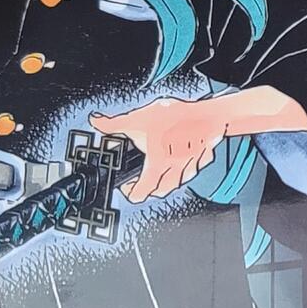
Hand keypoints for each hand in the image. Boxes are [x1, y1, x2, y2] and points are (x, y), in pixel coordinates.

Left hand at [90, 97, 229, 203]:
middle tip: (143, 184)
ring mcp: (192, 165)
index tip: (128, 190)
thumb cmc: (177, 117)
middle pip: (161, 191)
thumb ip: (114, 124)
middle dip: (150, 190)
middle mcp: (175, 170)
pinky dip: (188, 167)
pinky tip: (185, 158)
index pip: (142, 191)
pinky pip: (195, 168)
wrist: (209, 114)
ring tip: (162, 174)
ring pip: (179, 182)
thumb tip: (97, 123)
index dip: (132, 194)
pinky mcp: (204, 157)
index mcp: (157, 164)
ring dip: (169, 181)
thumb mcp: (138, 118)